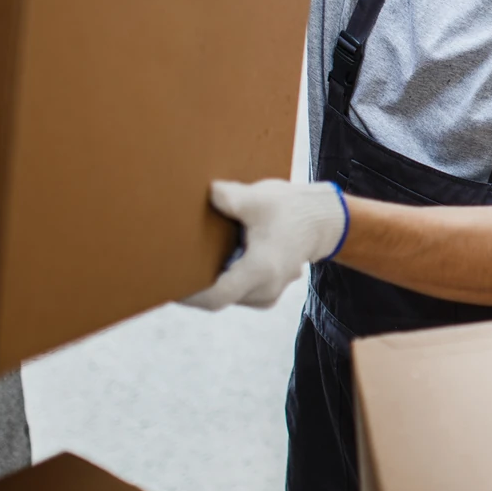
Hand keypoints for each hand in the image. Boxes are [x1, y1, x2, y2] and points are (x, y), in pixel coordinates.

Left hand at [182, 180, 347, 310]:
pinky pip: (236, 293)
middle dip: (195, 283)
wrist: (323, 222)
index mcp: (261, 269)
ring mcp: (266, 295)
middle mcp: (265, 289)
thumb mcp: (259, 198)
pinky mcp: (265, 293)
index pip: (216, 296)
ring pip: (226, 296)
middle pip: (217, 297)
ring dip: (210, 281)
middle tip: (169, 264)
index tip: (168, 282)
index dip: (189, 294)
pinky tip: (216, 259)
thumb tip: (204, 193)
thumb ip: (228, 197)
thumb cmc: (293, 210)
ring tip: (190, 259)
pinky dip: (223, 280)